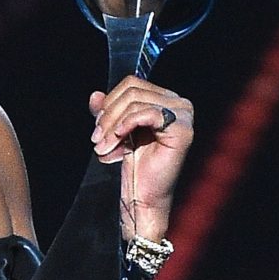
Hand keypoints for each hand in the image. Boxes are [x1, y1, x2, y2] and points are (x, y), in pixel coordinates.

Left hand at [89, 76, 193, 238]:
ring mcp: (184, 115)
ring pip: (136, 101)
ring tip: (103, 146)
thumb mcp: (116, 131)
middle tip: (96, 138)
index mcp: (166, 99)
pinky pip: (146, 113)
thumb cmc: (136, 166)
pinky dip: (126, 124)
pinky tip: (118, 138)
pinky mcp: (182, 130)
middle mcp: (179, 103)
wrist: (144, 196)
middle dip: (108, 115)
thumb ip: (107, 111)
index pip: (132, 83)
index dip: (110, 102)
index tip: (97, 126)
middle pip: (133, 90)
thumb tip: (94, 95)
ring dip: (112, 124)